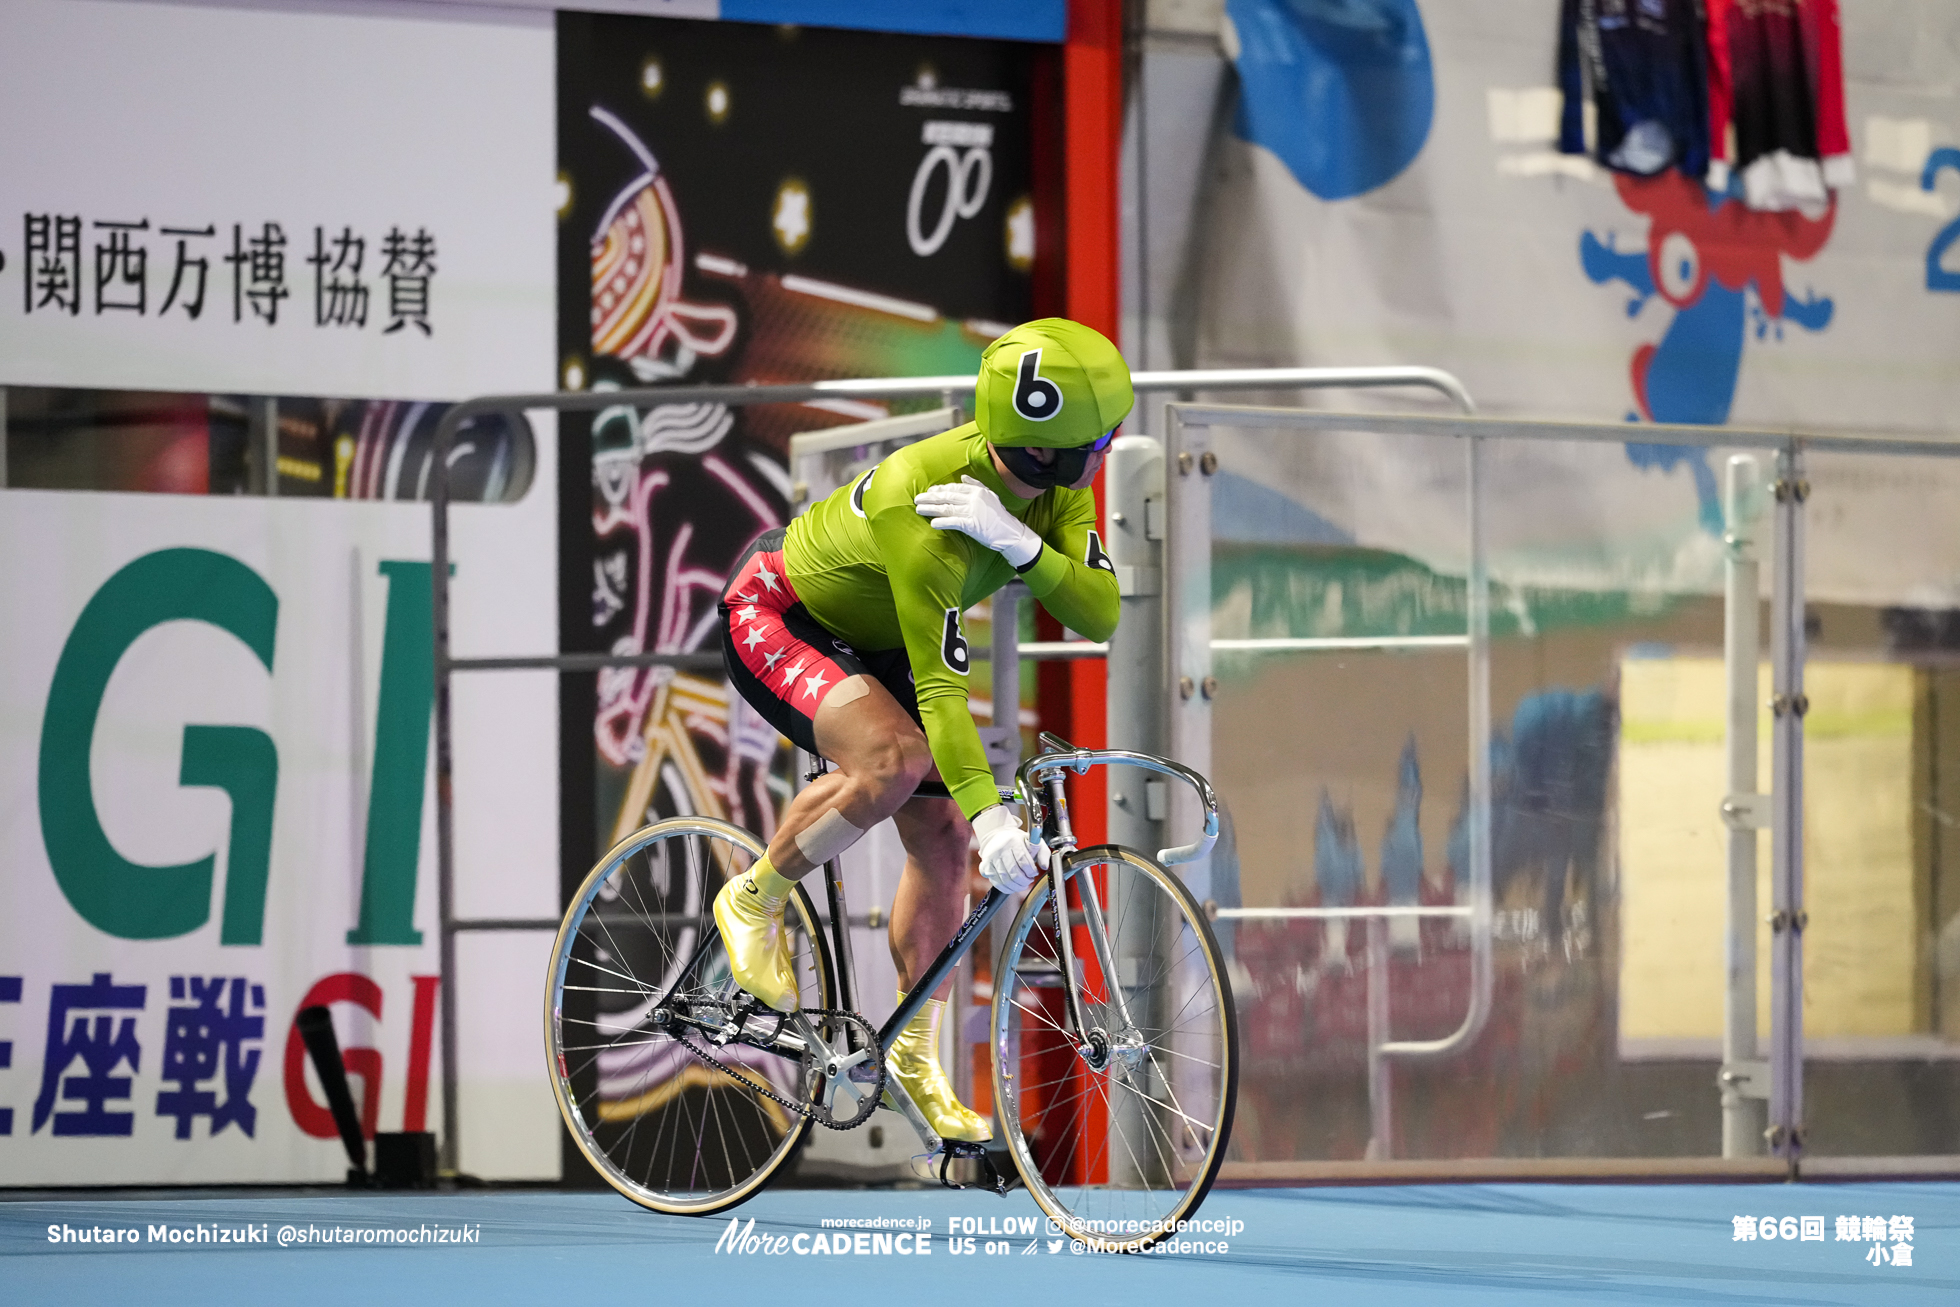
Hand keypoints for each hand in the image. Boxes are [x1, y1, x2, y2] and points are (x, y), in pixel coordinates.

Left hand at [914, 476, 1041, 568]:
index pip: (954, 487)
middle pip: (947, 496)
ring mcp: (972, 512)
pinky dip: (942, 522)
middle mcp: (974, 499)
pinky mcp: (972, 525)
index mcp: (977, 491)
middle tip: (917, 499)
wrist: (1010, 532)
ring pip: (946, 508)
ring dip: (931, 508)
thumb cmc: (998, 515)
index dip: (940, 489)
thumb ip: (976, 484)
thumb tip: (963, 477)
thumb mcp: (990, 495)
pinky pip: (953, 522)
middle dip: (930, 497)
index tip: (929, 491)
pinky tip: (932, 523)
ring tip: (918, 509)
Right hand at [970, 804, 1049, 894]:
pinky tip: (1012, 886)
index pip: (1023, 861)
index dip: (1031, 871)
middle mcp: (1000, 849)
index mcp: (1013, 841)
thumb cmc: (1017, 840)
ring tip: (1022, 884)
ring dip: (1016, 886)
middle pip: (1014, 873)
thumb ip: (1043, 853)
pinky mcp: (985, 867)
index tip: (1034, 872)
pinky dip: (1006, 888)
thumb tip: (1044, 866)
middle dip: (1024, 881)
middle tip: (1028, 880)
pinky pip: (996, 883)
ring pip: (1005, 880)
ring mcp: (991, 859)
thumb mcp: (1033, 841)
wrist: (997, 837)